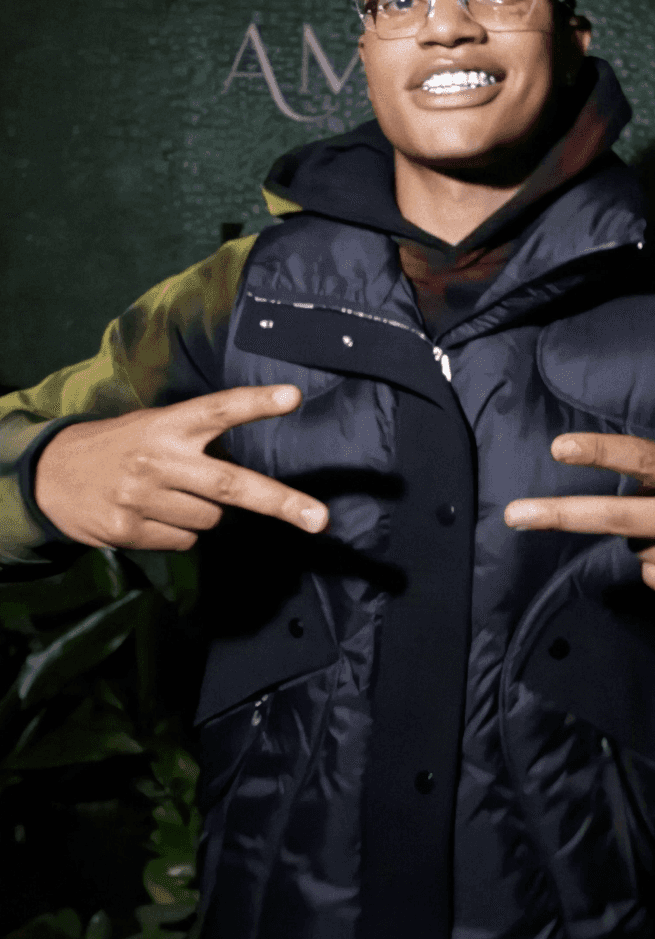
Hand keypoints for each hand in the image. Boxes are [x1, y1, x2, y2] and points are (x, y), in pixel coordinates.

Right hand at [33, 385, 328, 551]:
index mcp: (166, 425)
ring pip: (210, 520)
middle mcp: (157, 459)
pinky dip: (180, 533)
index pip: (218, 409)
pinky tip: (154, 515)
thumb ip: (194, 441)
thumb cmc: (120, 447)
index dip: (255, 402)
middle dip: (281, 503)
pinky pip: (184, 542)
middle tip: (319, 518)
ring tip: (172, 496)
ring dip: (206, 514)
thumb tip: (243, 480)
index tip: (293, 396)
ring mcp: (142, 497)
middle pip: (230, 484)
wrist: (51, 476)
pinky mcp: (130, 530)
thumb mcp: (153, 426)